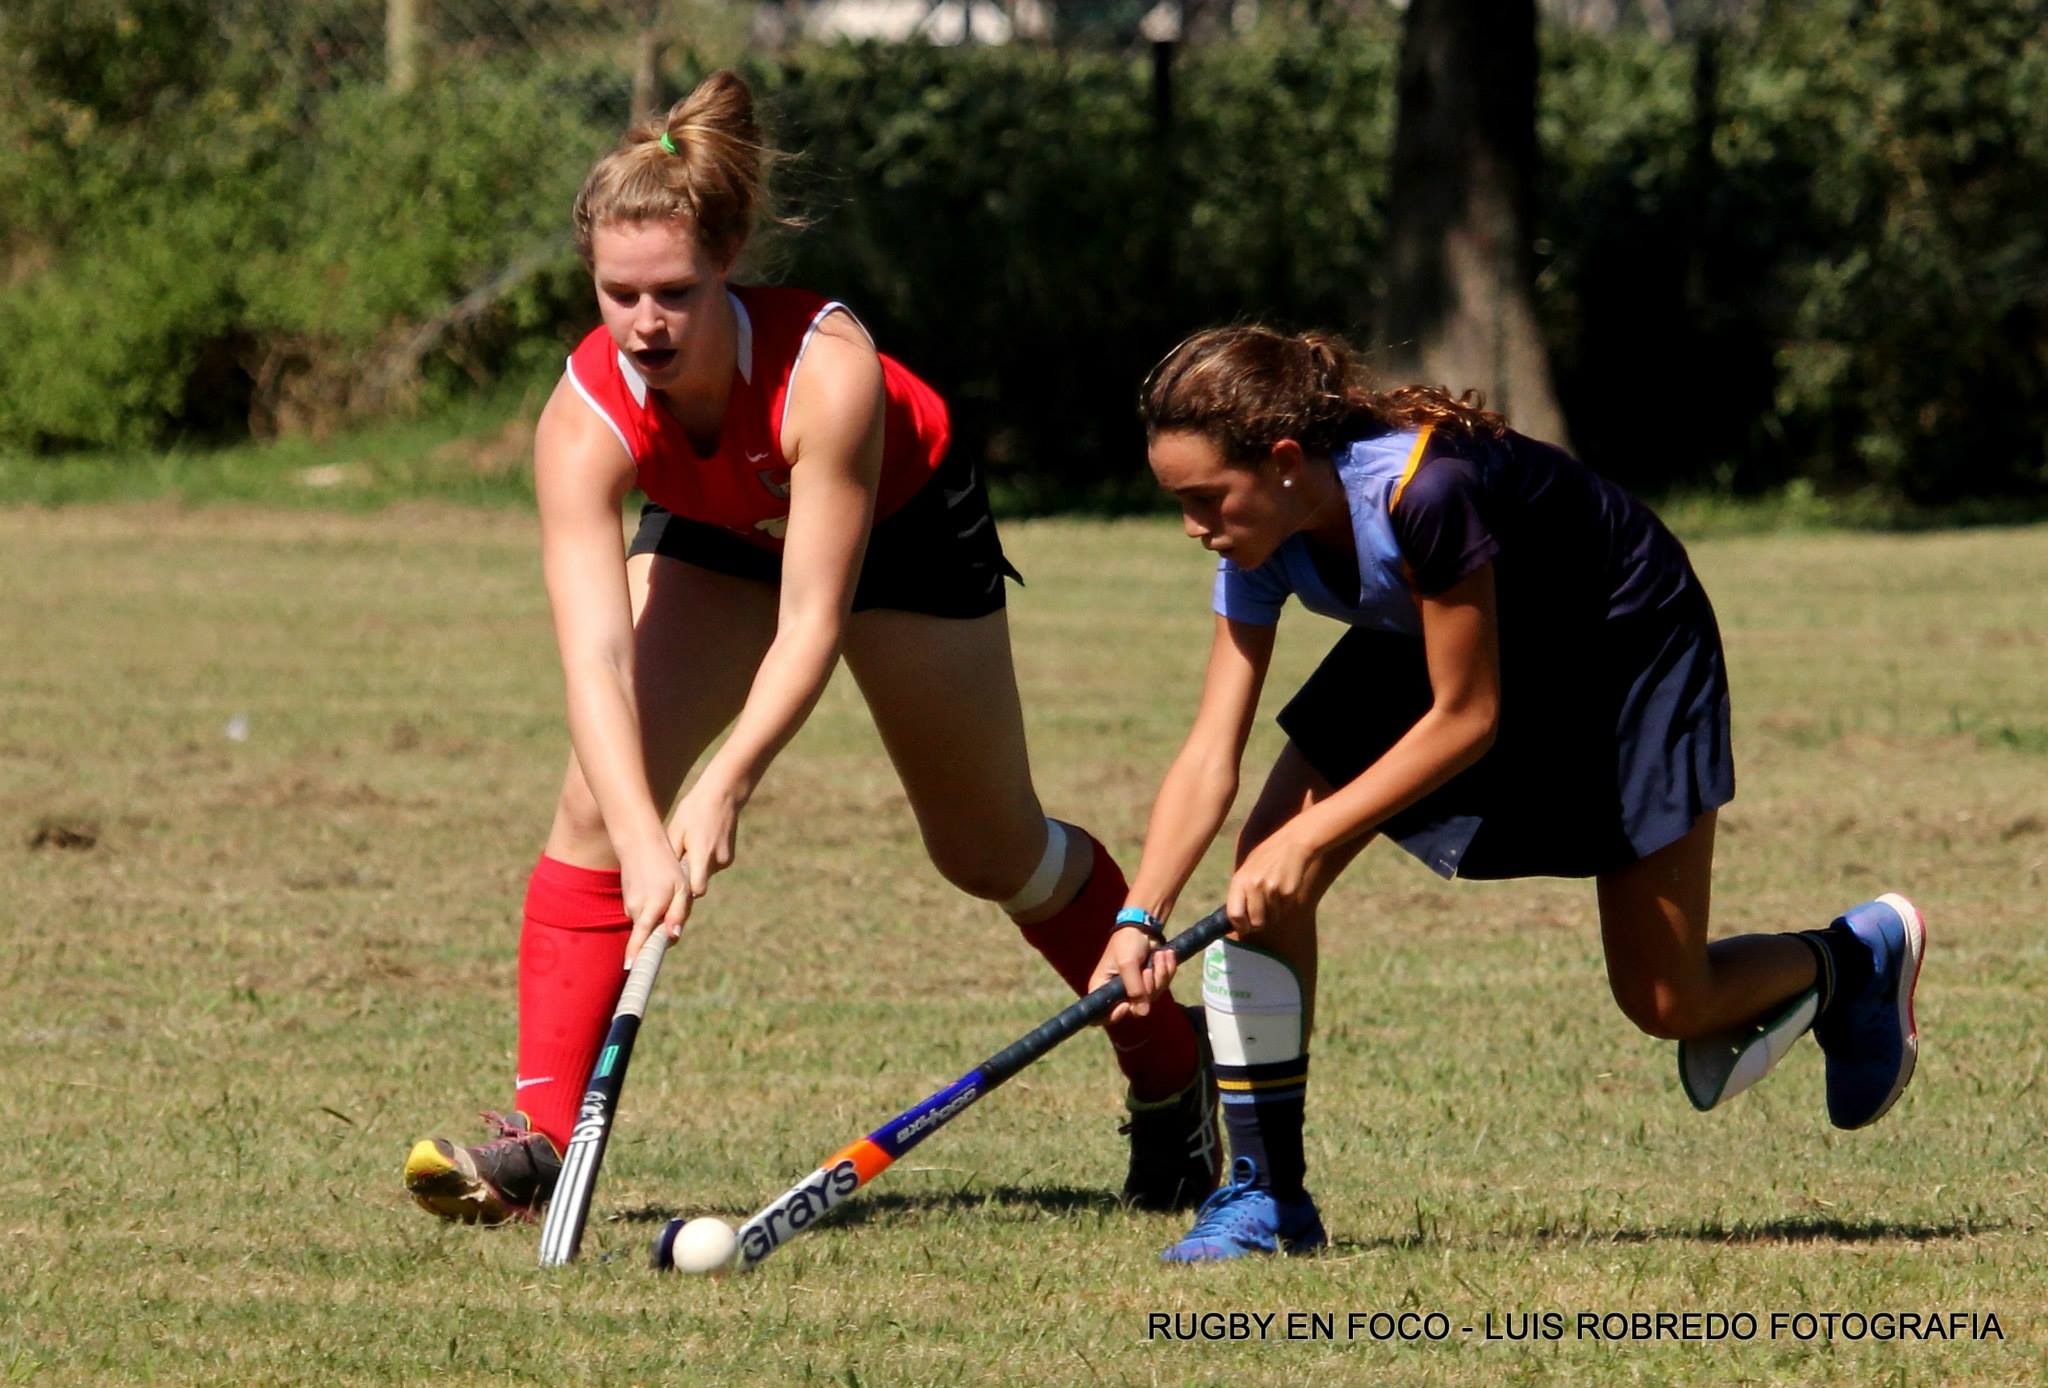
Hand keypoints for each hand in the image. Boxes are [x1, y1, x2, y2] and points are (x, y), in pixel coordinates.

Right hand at [620, 834, 689, 965]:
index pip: (640, 938)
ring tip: (668, 891)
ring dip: (659, 917)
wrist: (640, 844)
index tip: (631, 969)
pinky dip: (652, 909)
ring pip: (648, 923)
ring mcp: (630, 906)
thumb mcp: (680, 888)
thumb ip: (678, 913)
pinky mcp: (628, 902)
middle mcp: (636, 910)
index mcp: (651, 908)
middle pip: (651, 934)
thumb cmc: (666, 866)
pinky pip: (643, 914)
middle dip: (663, 930)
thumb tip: (674, 937)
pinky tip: (658, 889)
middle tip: (675, 903)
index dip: (636, 955)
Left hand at [666, 778, 741, 905]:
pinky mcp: (730, 858)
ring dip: (695, 870)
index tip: (672, 894)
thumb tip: (661, 881)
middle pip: (698, 884)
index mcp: (703, 855)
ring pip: (704, 876)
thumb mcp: (676, 831)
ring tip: (687, 849)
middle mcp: (718, 861)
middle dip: (686, 881)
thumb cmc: (693, 811)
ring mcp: (726, 860)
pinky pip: (711, 868)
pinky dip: (704, 863)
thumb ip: (672, 858)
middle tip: (674, 868)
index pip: (697, 890)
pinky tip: (699, 845)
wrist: (723, 795)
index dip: (684, 894)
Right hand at [1090, 924, 1181, 1024]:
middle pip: (1135, 1008)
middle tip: (1146, 969)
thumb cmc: (1127, 942)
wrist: (1144, 927)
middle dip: (1147, 986)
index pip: (1100, 1016)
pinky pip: (1163, 986)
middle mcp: (1116, 993)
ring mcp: (1135, 990)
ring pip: (1153, 997)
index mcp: (1101, 988)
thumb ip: (1134, 988)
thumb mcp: (1128, 963)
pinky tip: (1164, 955)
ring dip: (1159, 974)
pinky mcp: (1150, 984)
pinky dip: (1166, 970)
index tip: (1126, 1005)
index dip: (1114, 1016)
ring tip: (1158, 955)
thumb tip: (1143, 1012)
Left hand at [1226, 825, 1324, 935]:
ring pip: (1272, 919)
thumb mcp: (1246, 869)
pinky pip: (1284, 911)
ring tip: (1274, 895)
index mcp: (1240, 880)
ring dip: (1273, 914)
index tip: (1244, 926)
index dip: (1239, 925)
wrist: (1292, 843)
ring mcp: (1272, 890)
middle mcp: (1254, 886)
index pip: (1234, 915)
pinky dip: (1284, 906)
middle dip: (1258, 924)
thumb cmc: (1266, 856)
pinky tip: (1284, 890)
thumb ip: (1240, 891)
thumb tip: (1236, 918)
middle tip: (1261, 916)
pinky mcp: (1288, 893)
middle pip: (1255, 922)